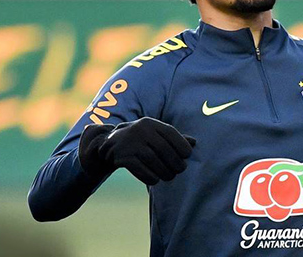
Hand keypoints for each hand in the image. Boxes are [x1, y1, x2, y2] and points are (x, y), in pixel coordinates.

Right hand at [79, 117, 195, 184]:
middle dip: (175, 162)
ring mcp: (130, 143)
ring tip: (169, 176)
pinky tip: (155, 180)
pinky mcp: (122, 157)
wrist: (107, 144)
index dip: (182, 145)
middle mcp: (140, 130)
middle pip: (164, 149)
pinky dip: (151, 177)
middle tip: (180, 170)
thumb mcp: (154, 134)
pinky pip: (141, 170)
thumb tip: (194, 143)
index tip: (187, 155)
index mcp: (150, 123)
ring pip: (154, 161)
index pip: (171, 133)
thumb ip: (173, 138)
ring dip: (165, 172)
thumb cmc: (139, 140)